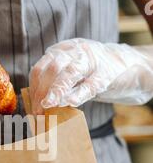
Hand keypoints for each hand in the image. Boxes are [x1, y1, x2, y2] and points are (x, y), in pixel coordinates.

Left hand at [29, 38, 152, 113]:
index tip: (32, 108)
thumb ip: (55, 83)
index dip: (34, 89)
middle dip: (42, 91)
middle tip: (38, 112)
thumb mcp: (71, 72)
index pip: (41, 68)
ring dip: (56, 91)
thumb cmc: (93, 73)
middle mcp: (76, 51)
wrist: (129, 64)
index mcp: (62, 51)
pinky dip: (79, 93)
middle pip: (52, 68)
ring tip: (48, 106)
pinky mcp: (107, 73)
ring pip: (70, 72)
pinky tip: (71, 103)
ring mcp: (92, 60)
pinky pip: (91, 84)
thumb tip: (37, 106)